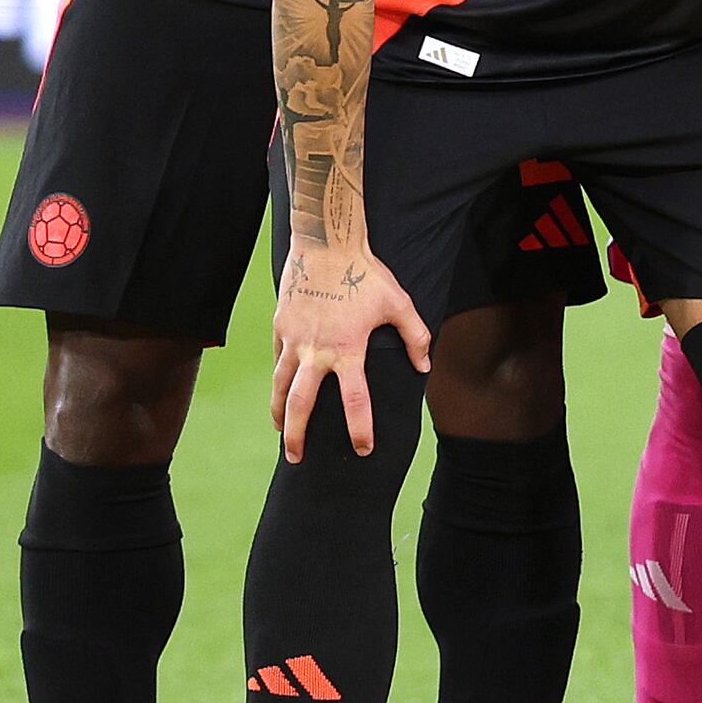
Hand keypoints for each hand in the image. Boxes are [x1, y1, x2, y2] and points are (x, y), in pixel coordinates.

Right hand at [268, 245, 429, 463]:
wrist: (326, 243)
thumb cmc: (366, 273)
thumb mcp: (399, 303)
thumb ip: (416, 336)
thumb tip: (424, 366)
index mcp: (348, 349)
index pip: (354, 401)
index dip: (360, 429)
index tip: (363, 450)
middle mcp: (316, 350)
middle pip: (300, 404)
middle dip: (297, 435)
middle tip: (297, 459)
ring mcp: (294, 339)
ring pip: (279, 386)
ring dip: (278, 413)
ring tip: (281, 434)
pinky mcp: (281, 327)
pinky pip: (277, 361)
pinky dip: (277, 381)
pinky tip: (280, 394)